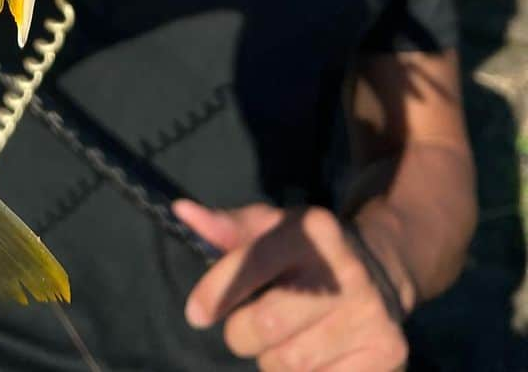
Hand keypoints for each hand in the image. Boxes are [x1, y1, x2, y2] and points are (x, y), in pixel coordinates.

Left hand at [176, 199, 408, 371]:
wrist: (379, 268)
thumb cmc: (306, 250)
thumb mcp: (271, 227)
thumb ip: (226, 226)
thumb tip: (181, 211)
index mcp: (313, 231)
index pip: (252, 263)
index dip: (217, 291)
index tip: (196, 313)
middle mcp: (347, 272)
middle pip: (265, 325)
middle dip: (243, 332)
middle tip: (250, 326)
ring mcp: (370, 316)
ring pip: (289, 363)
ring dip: (274, 359)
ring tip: (287, 338)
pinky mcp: (387, 356)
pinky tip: (316, 355)